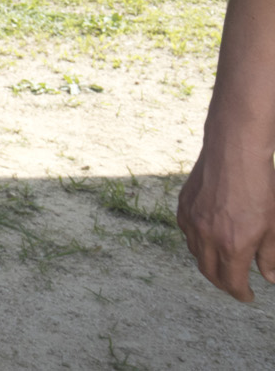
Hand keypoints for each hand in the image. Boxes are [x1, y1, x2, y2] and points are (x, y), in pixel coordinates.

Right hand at [179, 142, 274, 300]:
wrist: (235, 151)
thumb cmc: (260, 186)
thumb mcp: (274, 226)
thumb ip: (270, 256)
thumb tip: (268, 277)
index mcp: (232, 245)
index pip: (231, 282)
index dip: (241, 294)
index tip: (247, 296)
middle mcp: (207, 237)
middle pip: (209, 272)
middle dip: (223, 283)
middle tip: (234, 284)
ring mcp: (192, 220)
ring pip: (195, 253)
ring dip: (209, 262)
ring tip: (222, 261)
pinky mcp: (183, 205)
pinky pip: (187, 232)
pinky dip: (198, 241)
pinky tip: (209, 235)